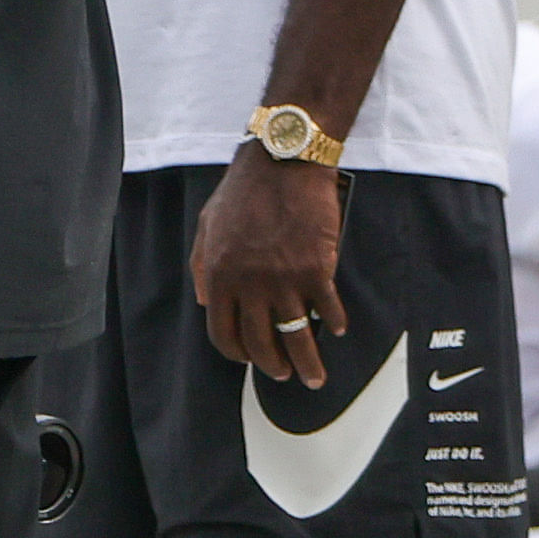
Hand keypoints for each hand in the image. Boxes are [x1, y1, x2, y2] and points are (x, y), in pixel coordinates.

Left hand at [193, 148, 347, 380]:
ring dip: (306, 362)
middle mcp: (248, 284)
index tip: (250, 360)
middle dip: (273, 366)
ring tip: (314, 376)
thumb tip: (203, 300)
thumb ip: (202, 266)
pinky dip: (333, 323)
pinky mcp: (316, 269)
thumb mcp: (207, 225)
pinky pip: (327, 309)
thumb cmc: (244, 189)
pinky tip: (336, 329)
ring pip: (295, 335)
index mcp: (218, 276)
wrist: (283, 162)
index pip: (223, 333)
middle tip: (284, 375)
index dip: (238, 354)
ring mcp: (283, 279)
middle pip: (260, 343)